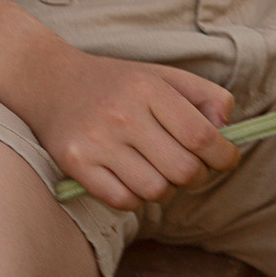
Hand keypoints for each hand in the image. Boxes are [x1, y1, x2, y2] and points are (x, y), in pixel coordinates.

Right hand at [22, 42, 238, 211]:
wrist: (49, 81)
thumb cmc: (116, 82)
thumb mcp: (163, 75)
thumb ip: (205, 96)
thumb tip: (226, 130)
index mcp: (148, 88)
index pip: (202, 136)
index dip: (224, 155)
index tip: (225, 159)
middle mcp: (122, 114)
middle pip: (183, 170)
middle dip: (197, 176)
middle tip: (191, 169)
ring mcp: (96, 142)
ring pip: (156, 191)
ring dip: (166, 189)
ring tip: (158, 171)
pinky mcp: (76, 165)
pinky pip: (124, 201)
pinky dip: (136, 198)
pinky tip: (131, 178)